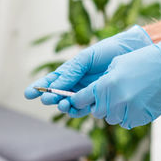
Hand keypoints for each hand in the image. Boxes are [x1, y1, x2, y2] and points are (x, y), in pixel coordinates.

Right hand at [24, 25, 152, 116]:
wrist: (132, 53)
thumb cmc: (107, 51)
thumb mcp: (86, 58)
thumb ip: (71, 72)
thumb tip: (55, 85)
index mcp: (70, 71)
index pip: (51, 81)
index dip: (39, 88)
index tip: (28, 94)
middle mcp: (76, 83)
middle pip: (57, 94)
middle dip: (50, 98)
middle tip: (46, 99)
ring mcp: (86, 92)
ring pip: (69, 103)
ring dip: (63, 105)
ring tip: (62, 103)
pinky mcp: (98, 99)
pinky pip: (85, 108)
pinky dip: (77, 109)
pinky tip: (73, 107)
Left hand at [70, 32, 160, 128]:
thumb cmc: (141, 61)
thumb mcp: (115, 65)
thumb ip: (101, 80)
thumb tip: (92, 93)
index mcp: (105, 84)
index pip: (81, 99)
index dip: (76, 100)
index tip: (74, 101)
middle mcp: (114, 99)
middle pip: (96, 111)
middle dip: (99, 105)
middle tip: (110, 96)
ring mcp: (128, 110)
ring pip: (111, 118)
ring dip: (115, 111)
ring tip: (126, 96)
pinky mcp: (140, 117)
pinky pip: (126, 122)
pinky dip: (128, 116)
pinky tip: (136, 102)